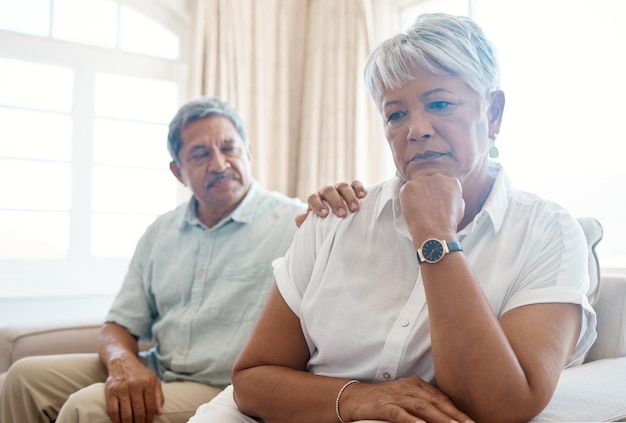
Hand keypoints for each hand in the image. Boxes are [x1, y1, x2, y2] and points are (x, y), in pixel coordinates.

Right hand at [104, 355, 163, 422]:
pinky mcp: (110, 391)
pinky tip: (120, 422)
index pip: (150, 406)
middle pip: (139, 411)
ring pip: (126, 413)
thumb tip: (160, 413)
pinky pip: (113, 410)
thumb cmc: (140, 374)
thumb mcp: (153, 380)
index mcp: (147, 383)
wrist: (122, 361)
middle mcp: (135, 385)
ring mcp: (122, 388)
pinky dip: (117, 420)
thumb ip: (158, 396)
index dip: (150, 418)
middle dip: (140, 422)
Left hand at [295, 180, 366, 226]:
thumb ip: (307, 222)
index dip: (317, 205)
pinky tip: (363, 196)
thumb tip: (299, 219)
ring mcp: (340, 189)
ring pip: (343, 186)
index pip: (313, 198)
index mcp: (316, 199)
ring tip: (354, 209)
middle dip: (336, 202)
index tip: (324, 214)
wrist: (338, 219)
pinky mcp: (352, 188)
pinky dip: (359, 188)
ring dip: (349, 197)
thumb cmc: (325, 223)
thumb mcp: (316, 225)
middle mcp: (327, 192)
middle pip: (329, 191)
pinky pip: (355, 184)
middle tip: (342, 214)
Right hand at [343, 376, 473, 422]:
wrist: (355, 398)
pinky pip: (399, 413)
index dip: (458, 411)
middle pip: (435, 403)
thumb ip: (424, 404)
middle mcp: (408, 388)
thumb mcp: (406, 398)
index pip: (442, 399)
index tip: (472, 422)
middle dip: (455, 416)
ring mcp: (396, 396)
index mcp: (417, 385)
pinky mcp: (383, 405)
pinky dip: (411, 420)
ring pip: (421, 407)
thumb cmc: (384, 400)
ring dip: (440, 418)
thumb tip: (447, 416)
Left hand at [399, 174, 463, 246]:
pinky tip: (412, 209)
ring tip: (418, 209)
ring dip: (415, 194)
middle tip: (424, 205)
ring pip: (416, 185)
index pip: (440, 182)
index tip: (432, 201)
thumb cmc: (448, 224)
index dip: (435, 192)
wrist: (435, 232)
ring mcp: (422, 180)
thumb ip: (453, 196)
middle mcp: (438, 177)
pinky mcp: (409, 186)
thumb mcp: (460, 207)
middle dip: (425, 191)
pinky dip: (406, 199)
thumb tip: (448, 194)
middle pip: (427, 181)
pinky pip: (405, 190)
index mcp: (452, 181)